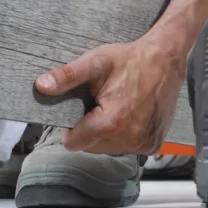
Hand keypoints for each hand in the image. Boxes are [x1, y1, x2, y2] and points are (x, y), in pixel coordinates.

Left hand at [34, 35, 187, 154]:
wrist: (166, 59)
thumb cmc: (130, 60)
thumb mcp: (95, 63)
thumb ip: (67, 76)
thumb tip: (41, 86)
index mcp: (111, 123)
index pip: (74, 143)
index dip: (71, 128)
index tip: (81, 110)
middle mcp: (129, 138)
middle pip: (91, 147)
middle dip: (90, 130)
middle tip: (100, 105)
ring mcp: (143, 144)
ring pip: (108, 148)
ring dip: (106, 134)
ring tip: (115, 108)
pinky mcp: (153, 144)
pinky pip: (127, 147)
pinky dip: (124, 135)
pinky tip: (130, 115)